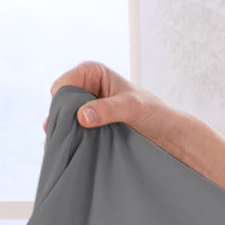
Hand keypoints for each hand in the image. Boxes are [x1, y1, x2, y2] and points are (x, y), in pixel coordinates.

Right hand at [48, 60, 176, 144]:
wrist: (165, 134)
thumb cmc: (152, 113)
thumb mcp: (131, 108)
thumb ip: (108, 110)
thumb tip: (82, 116)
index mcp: (95, 74)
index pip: (68, 81)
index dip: (63, 96)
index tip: (67, 114)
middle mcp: (87, 89)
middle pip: (61, 102)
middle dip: (59, 117)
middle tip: (59, 134)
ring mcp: (86, 110)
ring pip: (63, 119)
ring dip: (62, 131)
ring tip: (62, 145)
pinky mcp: (88, 128)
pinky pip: (70, 132)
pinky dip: (68, 140)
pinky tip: (68, 150)